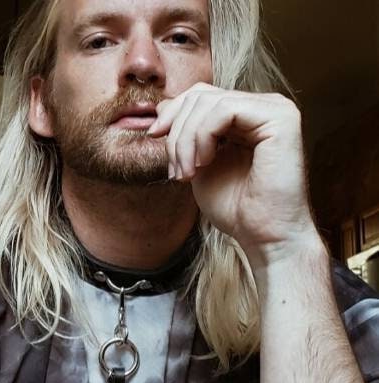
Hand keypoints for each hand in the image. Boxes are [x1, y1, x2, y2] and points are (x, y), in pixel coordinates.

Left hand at [148, 83, 320, 267]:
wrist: (263, 236)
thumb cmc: (235, 208)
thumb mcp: (198, 165)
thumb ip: (185, 136)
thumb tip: (161, 108)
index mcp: (245, 116)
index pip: (201, 95)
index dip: (172, 113)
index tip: (154, 137)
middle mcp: (263, 106)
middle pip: (201, 95)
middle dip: (177, 132)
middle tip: (175, 170)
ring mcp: (275, 109)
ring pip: (209, 102)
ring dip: (186, 140)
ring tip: (187, 173)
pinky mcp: (280, 118)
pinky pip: (225, 109)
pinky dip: (203, 136)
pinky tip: (204, 163)